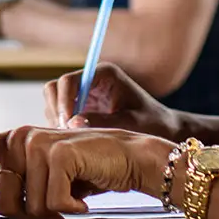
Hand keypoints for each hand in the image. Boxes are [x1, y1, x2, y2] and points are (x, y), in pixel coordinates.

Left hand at [0, 121, 172, 218]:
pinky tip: (83, 196)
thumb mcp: (45, 179)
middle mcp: (21, 138)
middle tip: (57, 210)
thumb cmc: (90, 171)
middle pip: (3, 201)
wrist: (131, 161)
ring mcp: (37, 144)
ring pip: (28, 206)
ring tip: (73, 200)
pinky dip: (70, 208)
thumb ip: (7, 177)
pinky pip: (51, 203)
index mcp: (16, 142)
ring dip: (54, 214)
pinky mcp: (56, 154)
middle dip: (31, 216)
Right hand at [44, 63, 184, 135]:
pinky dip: (61, 129)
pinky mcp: (81, 110)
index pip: (69, 81)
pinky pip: (60, 116)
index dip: (63, 102)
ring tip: (72, 141)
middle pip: (55, 89)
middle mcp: (90, 81)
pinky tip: (74, 143)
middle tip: (65, 134)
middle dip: (57, 112)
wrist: (163, 131)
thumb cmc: (153, 124)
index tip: (67, 124)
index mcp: (103, 74)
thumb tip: (72, 124)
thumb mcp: (131, 123)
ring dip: (57, 121)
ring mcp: (84, 96)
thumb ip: (103, 122)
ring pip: (54, 103)